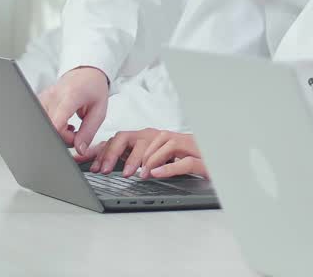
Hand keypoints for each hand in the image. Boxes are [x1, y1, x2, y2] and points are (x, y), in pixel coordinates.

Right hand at [38, 66, 108, 152]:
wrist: (86, 73)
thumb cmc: (94, 87)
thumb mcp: (99, 111)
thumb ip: (88, 132)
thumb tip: (79, 149)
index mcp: (69, 96)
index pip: (56, 123)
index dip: (63, 138)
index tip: (75, 140)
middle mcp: (52, 96)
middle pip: (48, 128)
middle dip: (62, 138)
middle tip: (76, 135)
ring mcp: (43, 98)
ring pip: (43, 126)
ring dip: (57, 133)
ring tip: (70, 128)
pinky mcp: (39, 101)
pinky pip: (41, 121)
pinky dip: (52, 127)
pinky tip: (62, 124)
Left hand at [75, 129, 207, 178]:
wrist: (218, 159)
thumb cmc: (187, 159)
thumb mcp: (157, 159)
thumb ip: (138, 159)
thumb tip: (110, 164)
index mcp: (152, 137)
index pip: (123, 139)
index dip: (106, 151)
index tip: (94, 167)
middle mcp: (164, 137)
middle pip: (132, 137)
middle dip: (115, 152)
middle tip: (105, 170)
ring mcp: (182, 143)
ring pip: (158, 144)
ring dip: (142, 160)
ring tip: (134, 175)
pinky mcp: (199, 156)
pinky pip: (182, 160)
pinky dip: (167, 167)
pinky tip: (155, 174)